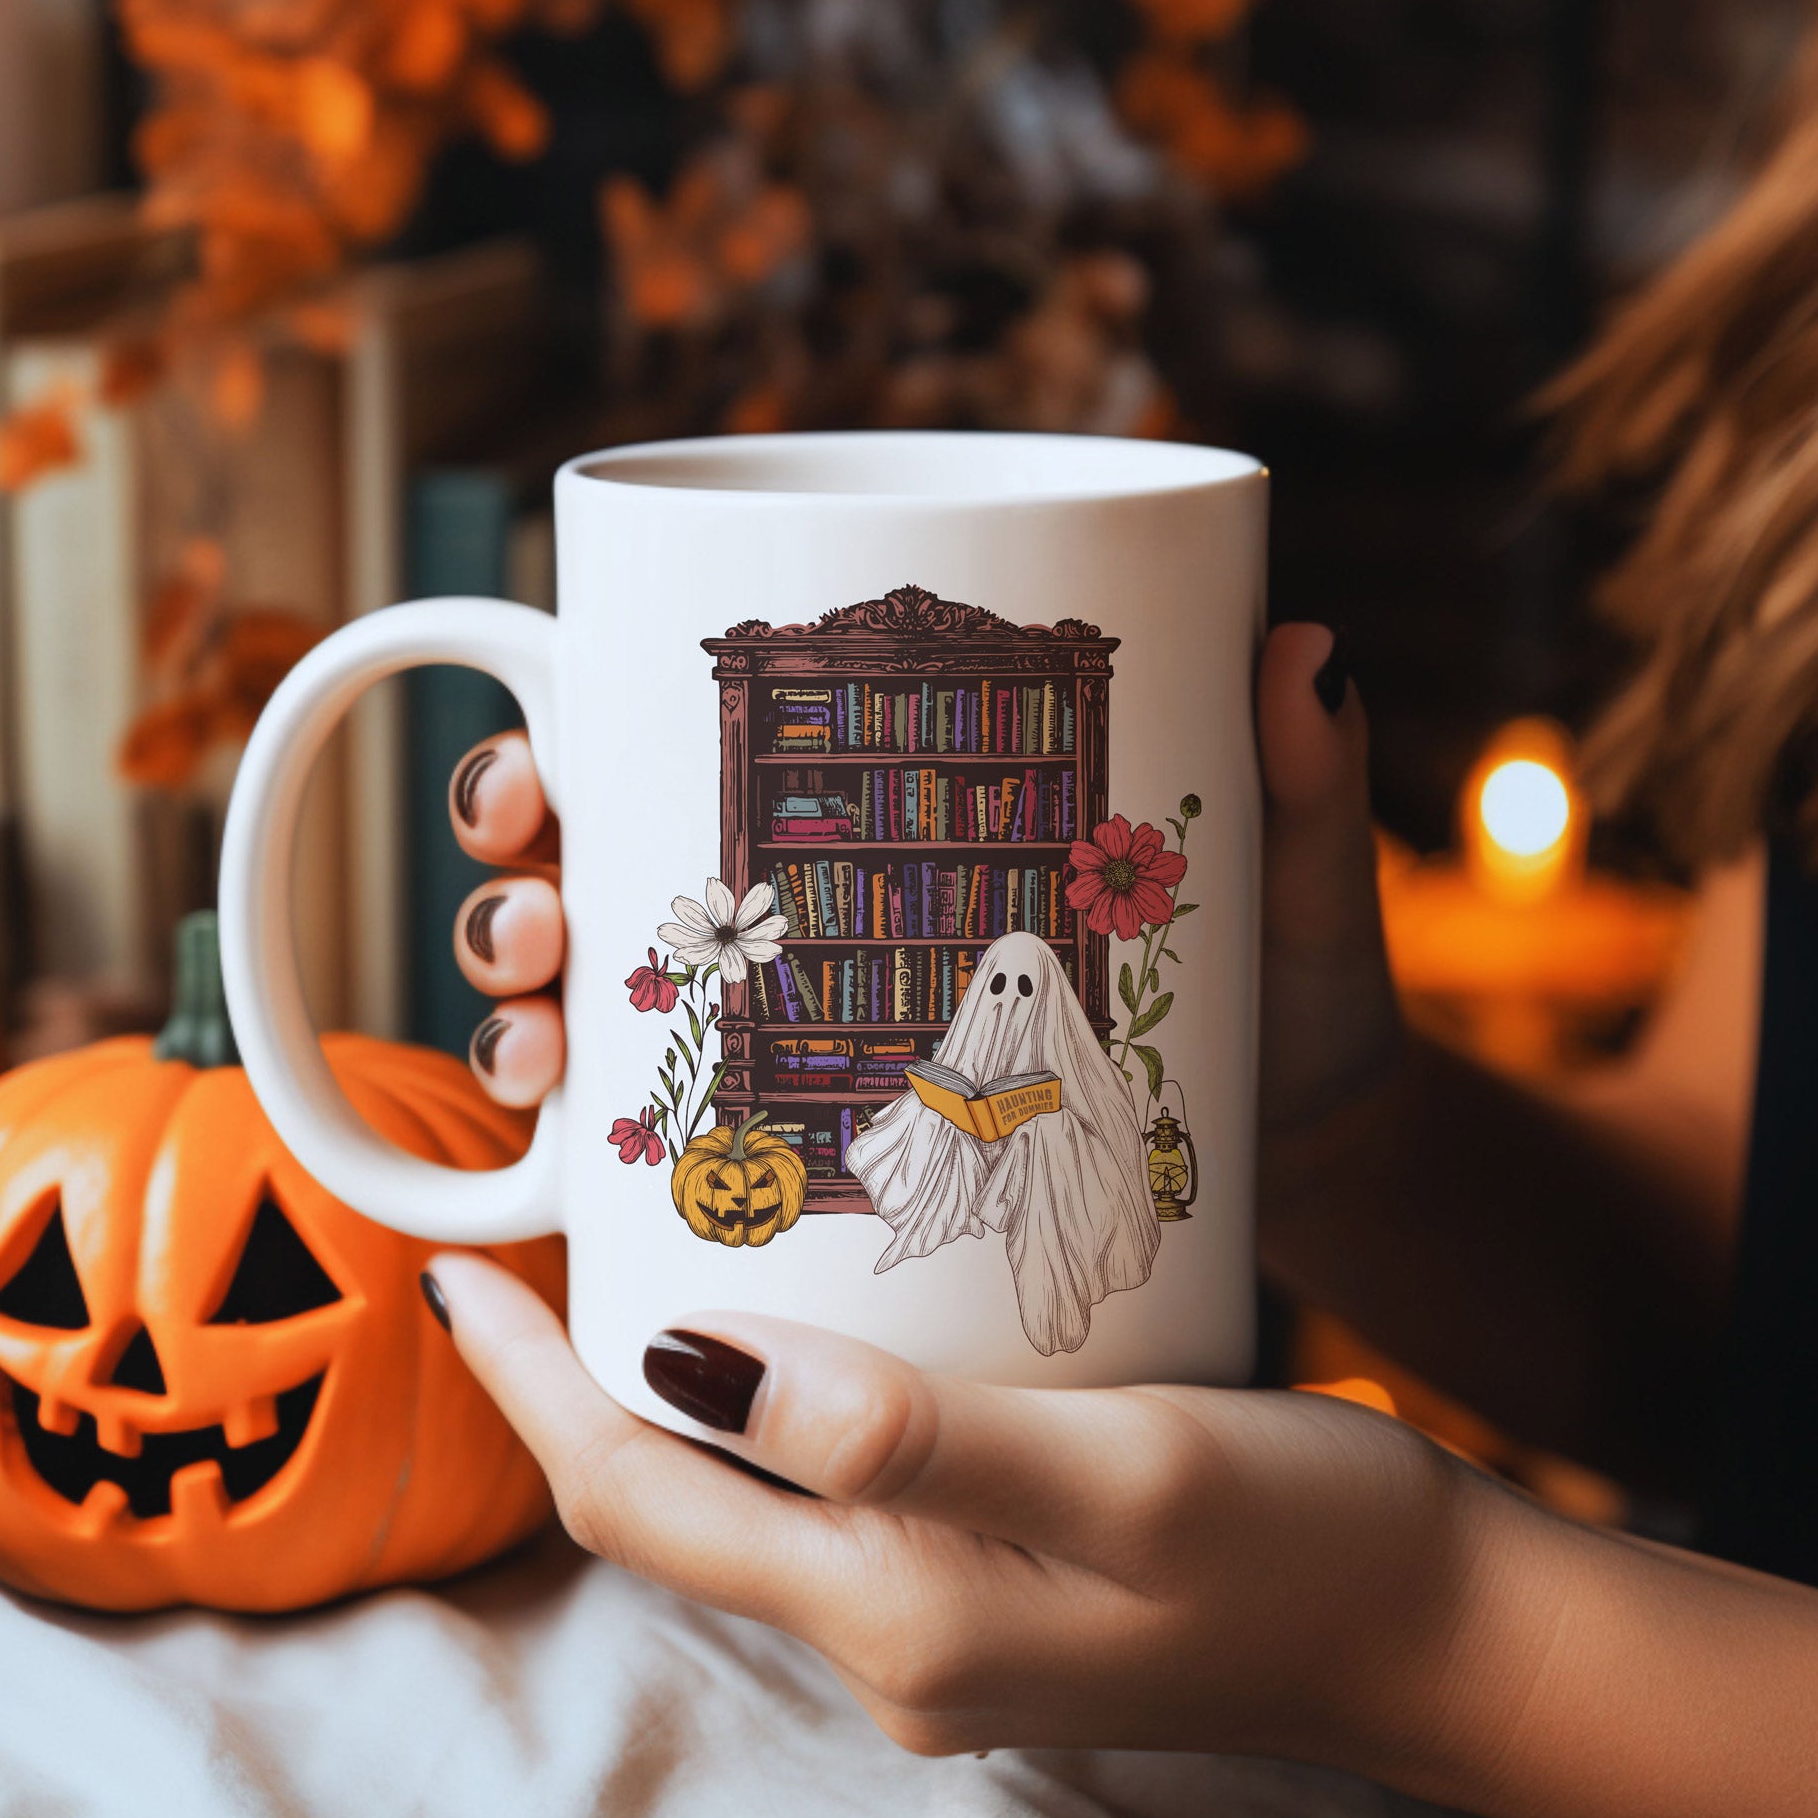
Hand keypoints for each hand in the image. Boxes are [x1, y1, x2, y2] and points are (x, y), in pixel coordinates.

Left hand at [420, 1253, 1503, 1765]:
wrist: (1438, 1629)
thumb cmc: (1304, 1538)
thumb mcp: (1121, 1471)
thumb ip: (910, 1437)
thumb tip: (695, 1365)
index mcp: (894, 1615)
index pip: (636, 1498)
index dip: (529, 1386)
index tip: (457, 1274)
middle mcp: (889, 1637)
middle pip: (671, 1502)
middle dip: (577, 1379)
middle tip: (542, 1226)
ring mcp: (938, 1623)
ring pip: (747, 1495)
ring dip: (673, 1384)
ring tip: (645, 1244)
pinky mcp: (988, 1589)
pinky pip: (836, 1492)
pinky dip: (781, 1401)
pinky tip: (803, 1314)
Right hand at [444, 626, 1402, 1136]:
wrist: (1290, 1173)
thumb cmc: (1274, 1004)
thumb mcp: (1286, 887)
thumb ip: (1297, 780)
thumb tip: (1307, 644)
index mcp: (875, 808)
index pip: (673, 736)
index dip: (555, 739)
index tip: (537, 765)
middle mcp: (799, 908)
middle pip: (586, 861)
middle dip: (511, 877)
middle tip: (540, 916)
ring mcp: (787, 1037)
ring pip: (585, 999)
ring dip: (513, 1011)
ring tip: (536, 1047)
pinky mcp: (800, 1156)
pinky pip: (643, 1154)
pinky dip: (571, 1155)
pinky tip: (561, 1164)